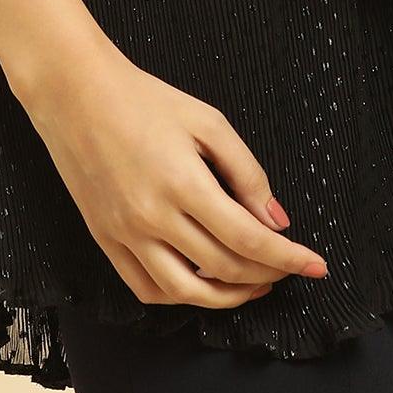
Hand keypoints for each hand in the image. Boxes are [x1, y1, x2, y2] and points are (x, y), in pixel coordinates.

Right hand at [20, 36, 329, 307]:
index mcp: (184, 184)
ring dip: (228, 298)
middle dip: (266, 275)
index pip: (248, 239)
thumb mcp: (207, 121)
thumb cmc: (145, 100)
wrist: (77, 95)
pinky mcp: (106, 242)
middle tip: (288, 268)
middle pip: (223, 270)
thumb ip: (246, 172)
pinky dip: (181, 297)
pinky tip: (203, 284)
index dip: (287, 257)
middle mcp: (153, 218)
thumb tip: (277, 219)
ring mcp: (125, 235)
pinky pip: (147, 289)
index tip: (315, 265)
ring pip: (186, 293)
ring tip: (254, 284)